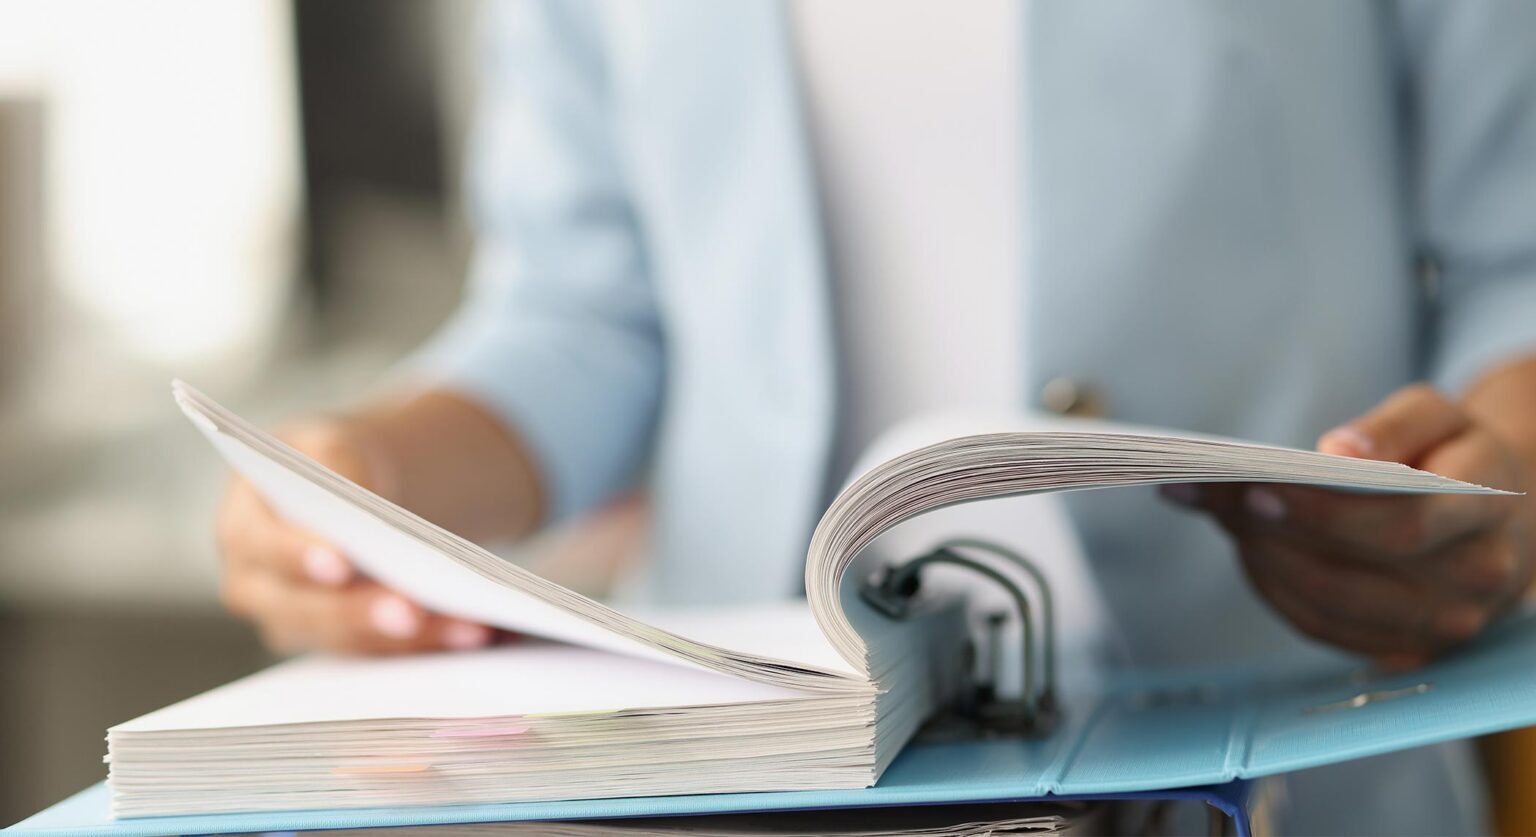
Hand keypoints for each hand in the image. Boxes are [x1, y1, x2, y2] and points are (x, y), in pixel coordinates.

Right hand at [215, 418, 496, 654]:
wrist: (344, 492)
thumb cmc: (330, 462)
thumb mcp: (329, 444)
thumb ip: (336, 463)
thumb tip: (359, 498)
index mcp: (243, 530)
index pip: (266, 548)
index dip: (300, 557)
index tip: (342, 564)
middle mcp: (257, 588)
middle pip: (308, 610)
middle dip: (364, 612)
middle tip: (413, 612)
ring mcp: (295, 622)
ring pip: (350, 641)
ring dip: (411, 639)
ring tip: (468, 627)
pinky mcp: (336, 643)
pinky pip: (380, 653)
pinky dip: (428, 644)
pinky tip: (475, 632)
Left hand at [1163, 384, 1533, 667]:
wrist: (1509, 514)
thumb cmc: (1456, 455)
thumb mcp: (1440, 415)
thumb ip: (1393, 425)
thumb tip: (1338, 449)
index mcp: (1488, 511)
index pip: (1401, 526)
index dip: (1322, 514)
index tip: (1257, 488)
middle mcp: (1476, 579)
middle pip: (1353, 576)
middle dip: (1273, 537)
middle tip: (1217, 497)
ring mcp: (1445, 625)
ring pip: (1330, 608)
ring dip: (1264, 564)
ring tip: (1223, 515)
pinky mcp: (1411, 650)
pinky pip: (1326, 629)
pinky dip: (1277, 590)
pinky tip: (1250, 549)